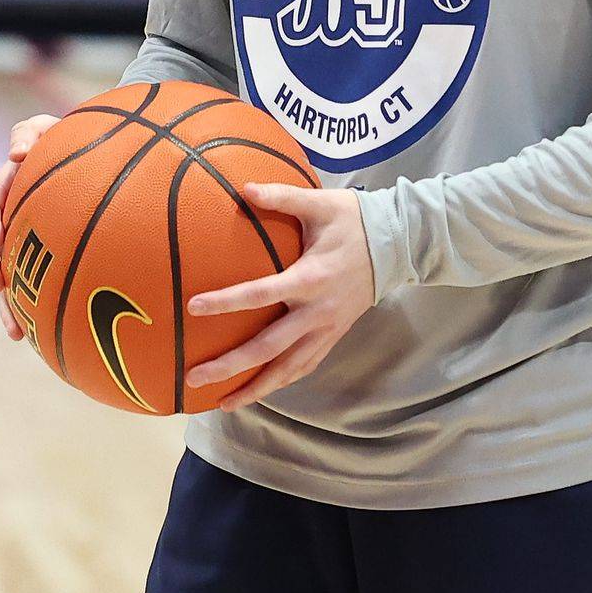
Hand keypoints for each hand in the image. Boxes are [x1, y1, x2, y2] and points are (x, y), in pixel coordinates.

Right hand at [0, 113, 61, 339]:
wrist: (88, 154)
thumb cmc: (66, 137)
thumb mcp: (48, 127)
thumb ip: (30, 131)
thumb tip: (16, 153)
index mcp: (8, 183)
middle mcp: (8, 212)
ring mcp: (19, 236)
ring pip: (2, 272)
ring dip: (4, 300)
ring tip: (14, 327)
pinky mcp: (33, 255)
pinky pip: (23, 284)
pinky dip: (24, 308)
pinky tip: (33, 335)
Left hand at [184, 184, 374, 411]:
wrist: (397, 243)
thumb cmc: (354, 220)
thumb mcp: (319, 203)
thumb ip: (281, 196)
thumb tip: (242, 188)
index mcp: (309, 278)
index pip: (260, 294)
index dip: (227, 302)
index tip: (194, 307)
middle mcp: (316, 311)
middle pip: (268, 348)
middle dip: (230, 366)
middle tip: (195, 377)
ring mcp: (327, 328)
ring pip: (288, 369)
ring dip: (256, 388)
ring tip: (224, 403)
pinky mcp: (335, 335)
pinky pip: (306, 366)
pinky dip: (282, 381)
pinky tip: (262, 390)